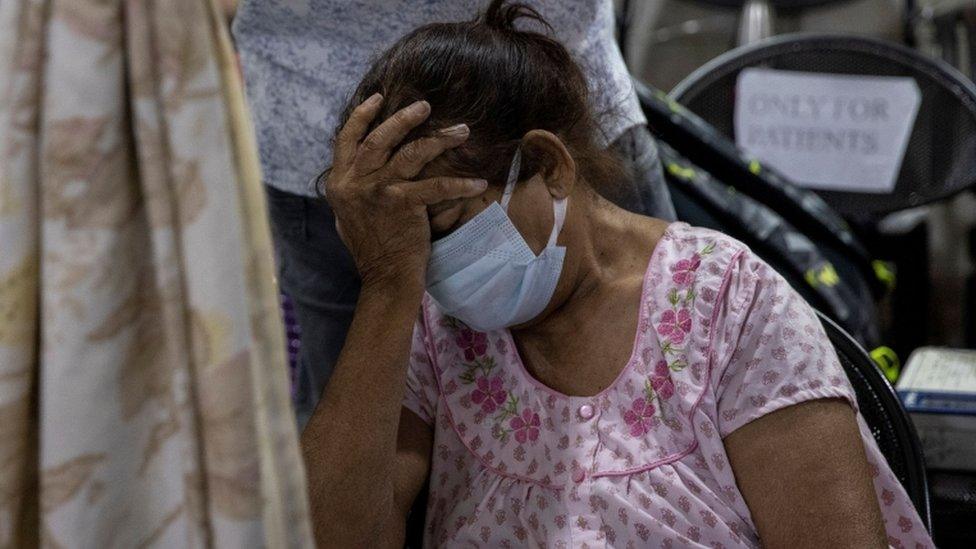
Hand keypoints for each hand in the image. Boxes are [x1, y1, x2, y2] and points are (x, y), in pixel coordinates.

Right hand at [324, 94, 485, 287]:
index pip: (347, 140)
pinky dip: (459, 184)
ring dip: (438, 139)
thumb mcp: (348, 215)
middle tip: (425, 106)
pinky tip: (477, 182)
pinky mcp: (402, 205)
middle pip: (379, 139)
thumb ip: (352, 188)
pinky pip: (436, 186)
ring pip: (410, 153)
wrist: (385, 277)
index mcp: (339, 183)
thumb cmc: (372, 248)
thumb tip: (356, 165)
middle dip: (403, 118)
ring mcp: (378, 192)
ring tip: (460, 130)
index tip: (378, 97)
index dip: (362, 116)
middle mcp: (355, 184)